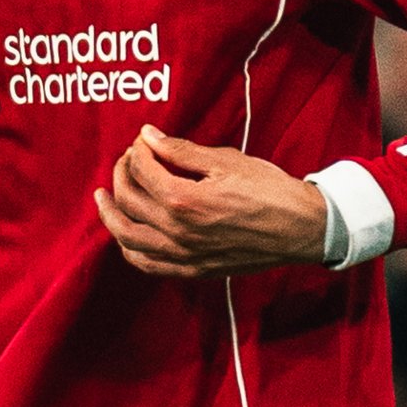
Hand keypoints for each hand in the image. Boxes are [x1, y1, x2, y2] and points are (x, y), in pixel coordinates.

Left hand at [94, 129, 328, 278]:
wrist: (302, 229)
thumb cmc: (270, 191)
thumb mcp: (226, 161)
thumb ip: (181, 151)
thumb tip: (148, 137)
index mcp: (184, 201)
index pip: (143, 171)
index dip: (138, 151)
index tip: (143, 141)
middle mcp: (177, 232)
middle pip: (129, 200)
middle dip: (122, 174)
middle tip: (127, 160)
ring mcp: (182, 255)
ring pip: (128, 236)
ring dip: (111, 214)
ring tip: (104, 197)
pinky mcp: (192, 270)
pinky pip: (147, 263)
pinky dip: (130, 248)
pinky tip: (126, 234)